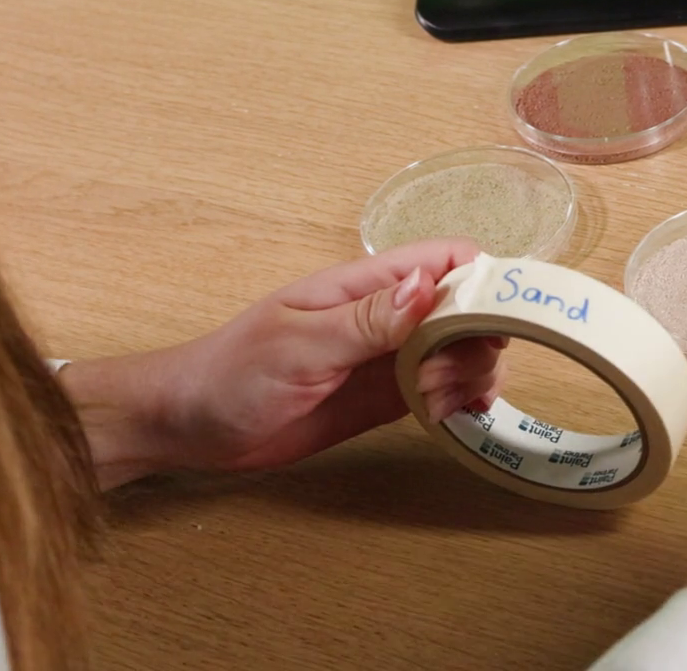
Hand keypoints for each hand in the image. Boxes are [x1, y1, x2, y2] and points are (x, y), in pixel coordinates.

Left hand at [62, 238, 504, 488]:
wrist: (189, 427)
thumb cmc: (232, 374)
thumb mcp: (300, 345)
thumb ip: (368, 319)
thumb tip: (430, 284)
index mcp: (366, 285)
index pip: (448, 260)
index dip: (485, 282)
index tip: (497, 322)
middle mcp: (389, 316)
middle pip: (469, 309)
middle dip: (480, 341)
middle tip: (450, 379)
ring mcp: (391, 357)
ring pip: (464, 352)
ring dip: (472, 376)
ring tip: (442, 404)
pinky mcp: (388, 398)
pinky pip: (444, 391)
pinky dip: (462, 403)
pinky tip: (454, 419)